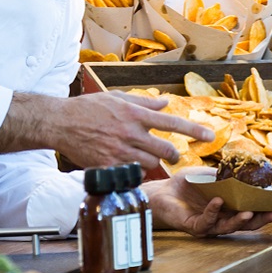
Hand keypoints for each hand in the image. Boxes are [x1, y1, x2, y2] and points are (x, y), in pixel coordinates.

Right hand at [0, 91, 213, 170]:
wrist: (60, 122)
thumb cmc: (88, 108)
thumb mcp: (117, 98)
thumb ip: (143, 103)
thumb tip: (165, 103)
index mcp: (135, 115)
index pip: (172, 123)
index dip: (194, 131)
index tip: (212, 136)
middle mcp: (131, 133)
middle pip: (166, 150)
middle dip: (173, 155)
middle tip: (171, 154)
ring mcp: (120, 151)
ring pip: (151, 165)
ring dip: (152, 163)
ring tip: (141, 156)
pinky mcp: (109, 165)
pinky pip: (132, 174)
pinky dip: (134, 172)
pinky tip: (127, 165)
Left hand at [144, 169, 271, 235]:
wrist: (162, 191)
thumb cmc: (186, 184)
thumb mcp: (210, 176)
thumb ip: (227, 176)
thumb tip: (247, 170)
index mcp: (229, 208)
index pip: (253, 211)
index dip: (267, 209)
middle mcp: (222, 219)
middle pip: (247, 224)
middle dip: (263, 219)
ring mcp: (209, 225)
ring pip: (229, 227)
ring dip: (240, 220)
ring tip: (250, 212)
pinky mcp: (195, 227)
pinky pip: (207, 221)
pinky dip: (213, 211)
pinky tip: (218, 201)